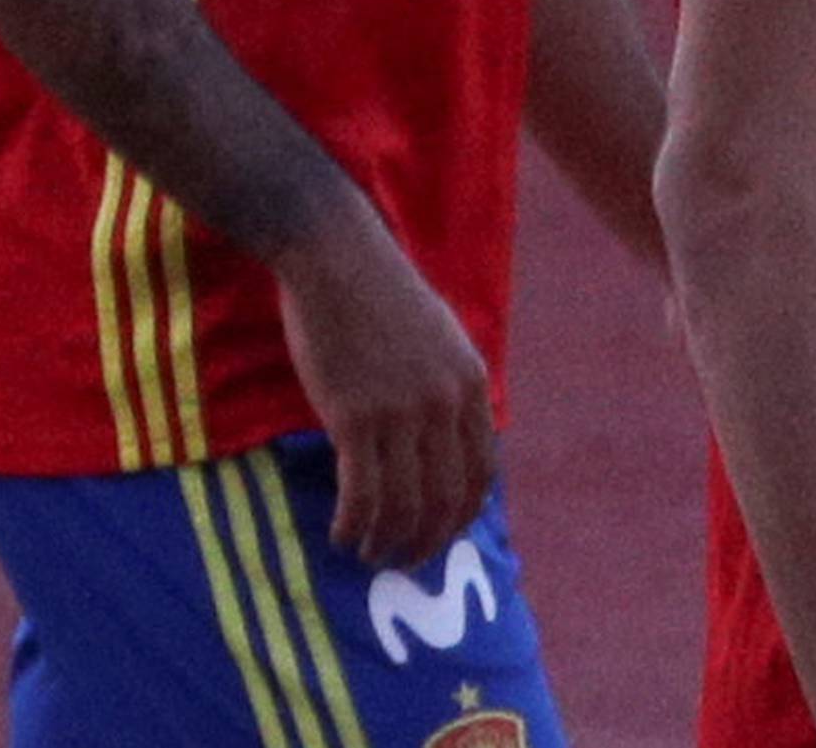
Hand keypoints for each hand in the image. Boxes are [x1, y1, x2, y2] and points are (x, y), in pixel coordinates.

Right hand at [275, 196, 494, 567]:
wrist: (334, 254)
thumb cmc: (379, 292)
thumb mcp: (438, 336)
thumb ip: (449, 386)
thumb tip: (444, 442)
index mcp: (472, 382)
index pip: (481, 473)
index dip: (460, 517)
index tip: (439, 537)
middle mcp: (445, 402)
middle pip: (447, 499)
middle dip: (426, 542)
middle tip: (402, 562)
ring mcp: (403, 411)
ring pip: (404, 506)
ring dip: (386, 542)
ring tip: (367, 553)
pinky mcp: (356, 417)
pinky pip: (362, 495)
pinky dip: (353, 526)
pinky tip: (341, 535)